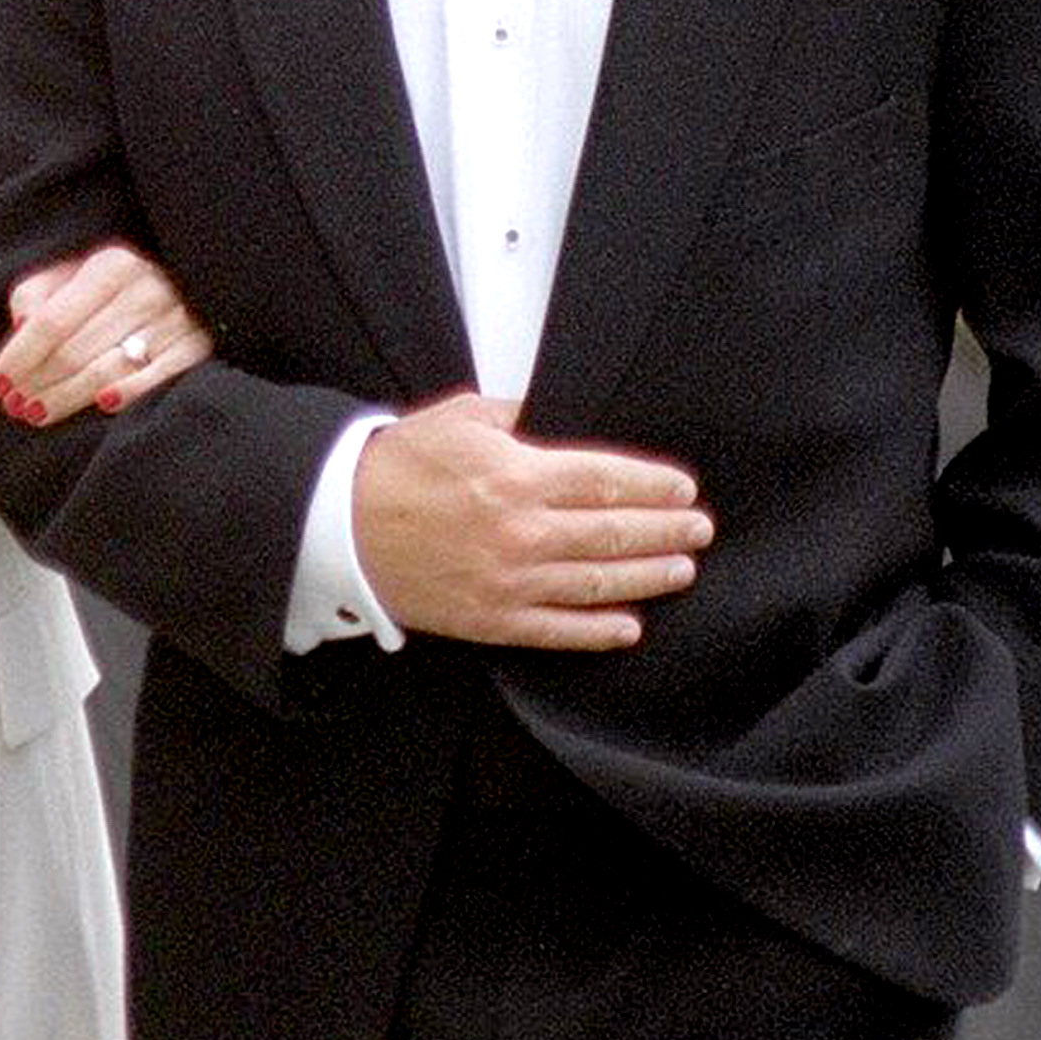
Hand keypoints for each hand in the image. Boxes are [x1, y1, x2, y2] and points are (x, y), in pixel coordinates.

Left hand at [0, 242, 211, 427]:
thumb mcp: (71, 278)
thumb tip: (19, 328)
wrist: (186, 289)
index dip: (20, 356)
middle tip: (14, 406)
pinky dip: (129, 393)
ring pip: (109, 368)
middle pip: (75, 350)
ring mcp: (176, 318)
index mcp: (110, 266)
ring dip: (67, 396)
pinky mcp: (198, 346)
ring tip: (37, 413)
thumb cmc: (112, 292)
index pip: (51, 321)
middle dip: (38, 382)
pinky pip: (158, 377)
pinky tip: (101, 406)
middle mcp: (145, 288)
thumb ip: (36, 296)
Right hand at [352, 391, 711, 648]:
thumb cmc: (397, 468)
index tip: (683, 488)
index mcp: (518, 477)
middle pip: (614, 534)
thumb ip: (514, 412)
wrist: (341, 526)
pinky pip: (558, 629)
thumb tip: (549, 409)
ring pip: (597, 583)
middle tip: (699, 529)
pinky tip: (630, 626)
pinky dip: (598, 630)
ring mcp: (511, 581)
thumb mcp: (458, 417)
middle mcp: (523, 533)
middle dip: (666, 531)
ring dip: (648, 577)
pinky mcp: (492, 618)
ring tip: (682, 569)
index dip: (653, 486)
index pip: (607, 482)